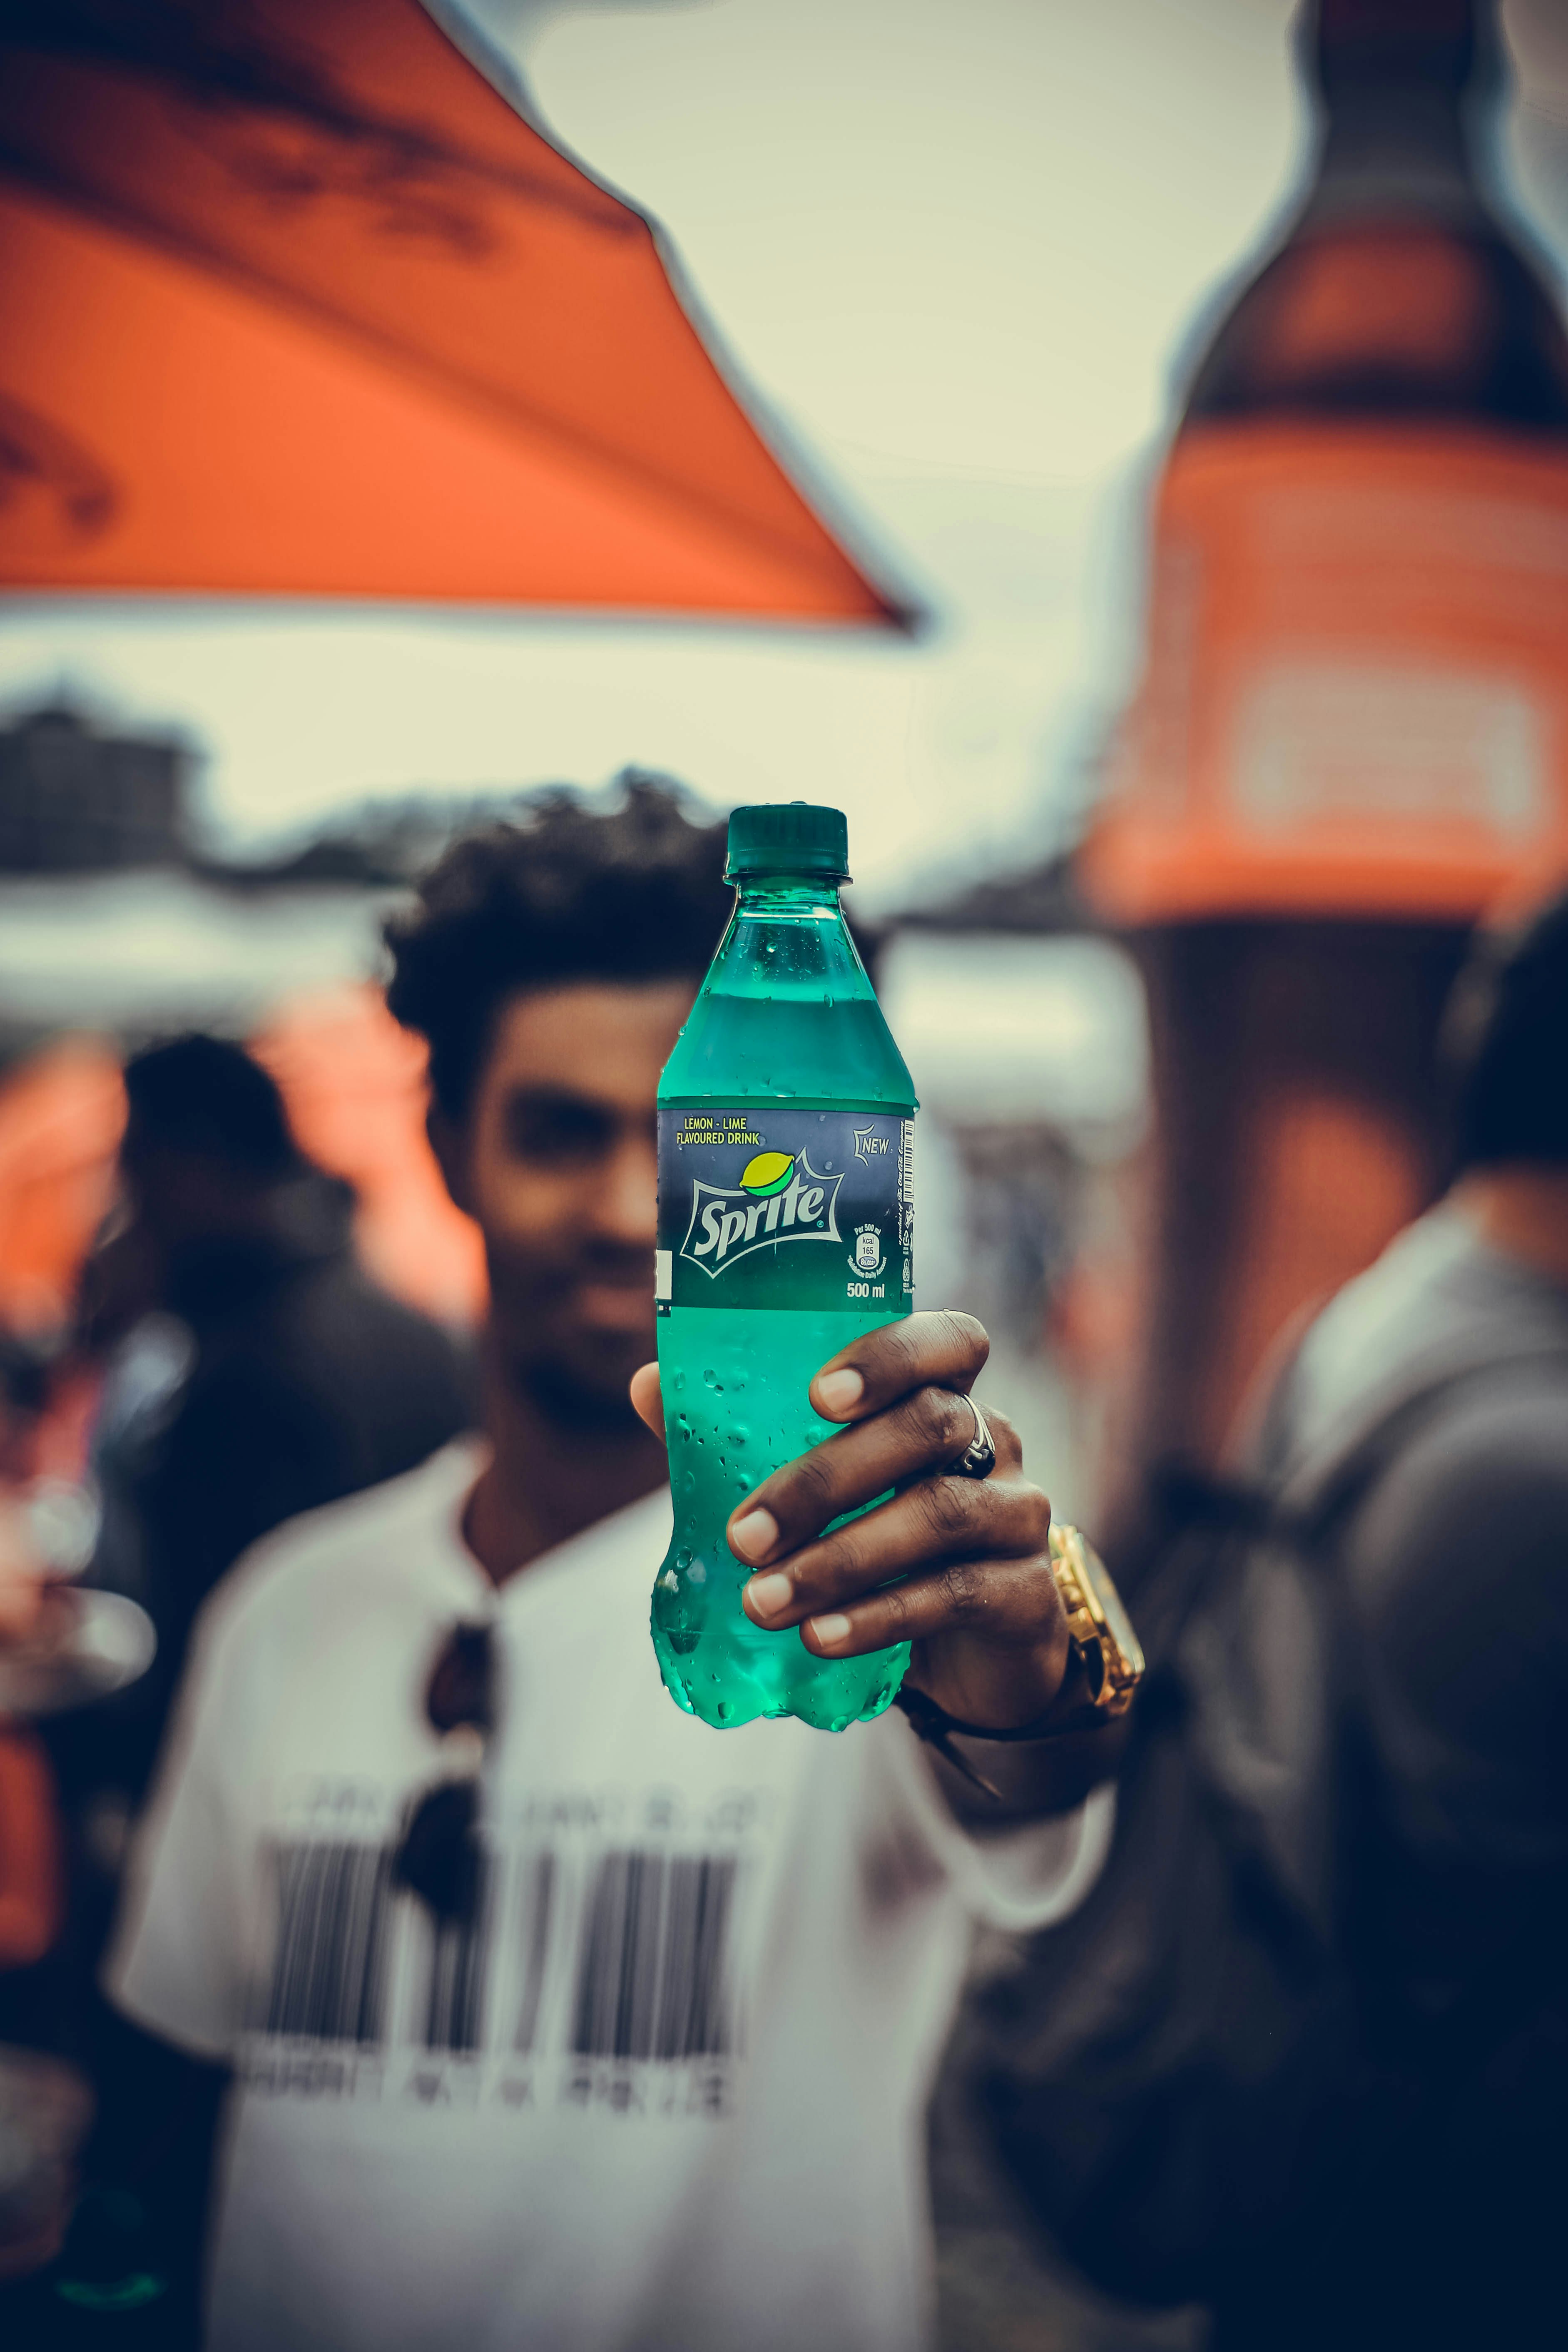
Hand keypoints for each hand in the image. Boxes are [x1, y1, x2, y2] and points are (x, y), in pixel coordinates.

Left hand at [630, 1309, 1071, 1733]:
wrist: (974, 1657)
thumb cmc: (885, 1545)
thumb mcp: (824, 1492)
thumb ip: (747, 1436)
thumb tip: (650, 1385)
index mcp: (946, 1396)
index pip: (950, 1340)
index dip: (890, 1355)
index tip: (818, 1396)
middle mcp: (994, 1441)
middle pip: (927, 1426)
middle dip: (824, 1479)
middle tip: (743, 1534)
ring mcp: (1019, 1515)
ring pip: (939, 1514)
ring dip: (839, 1559)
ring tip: (763, 1601)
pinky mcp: (1028, 1595)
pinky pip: (955, 1594)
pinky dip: (879, 1615)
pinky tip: (819, 1637)